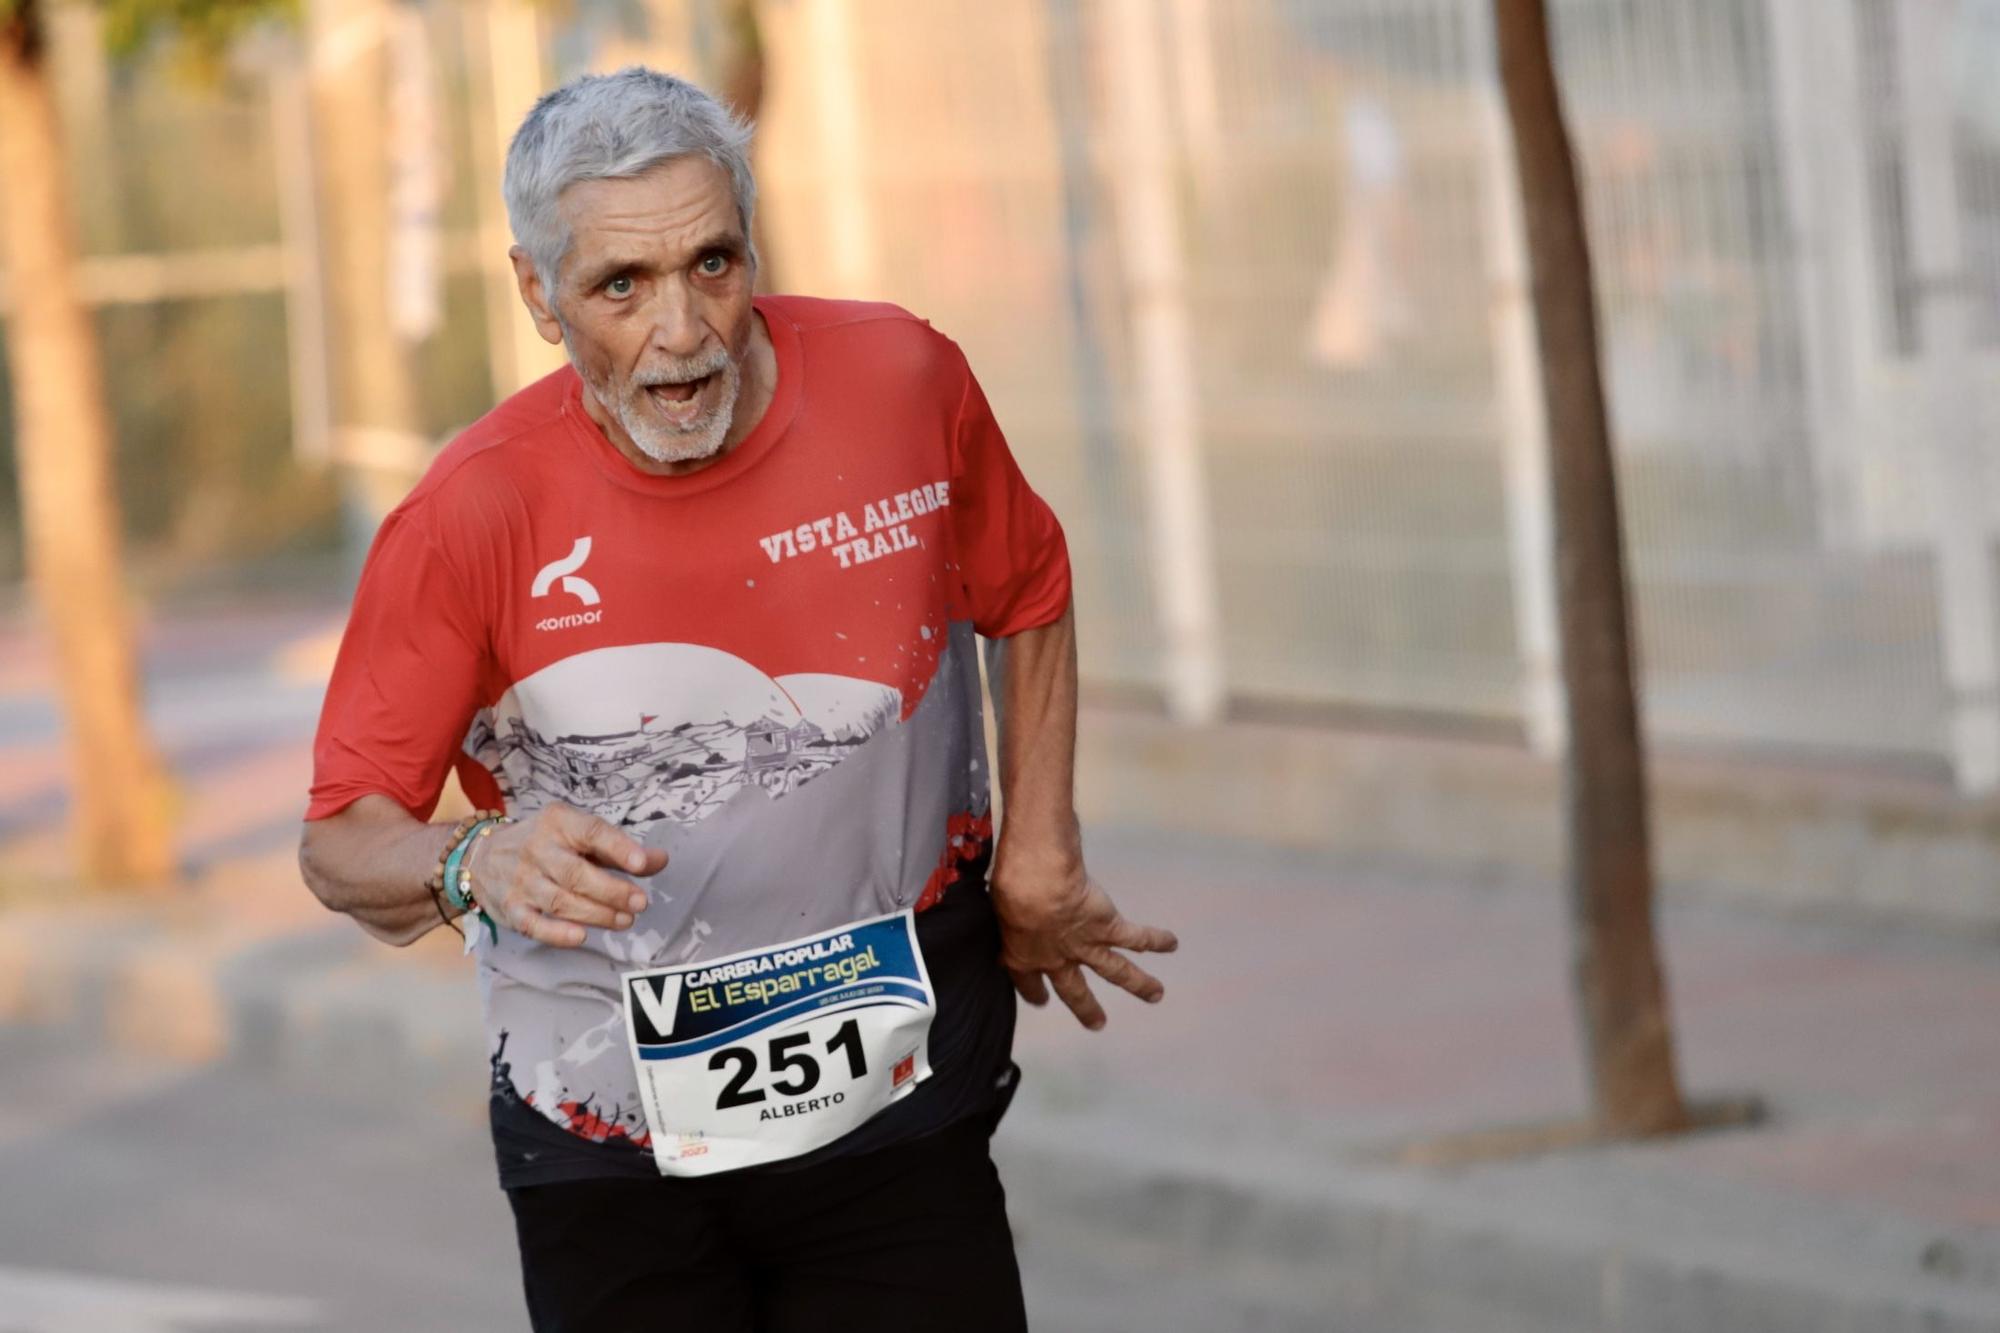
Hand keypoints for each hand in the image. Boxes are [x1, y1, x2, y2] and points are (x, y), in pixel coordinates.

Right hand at [466, 803, 667, 947]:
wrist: (480, 855)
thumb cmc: (544, 844)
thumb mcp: (577, 834)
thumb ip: (618, 848)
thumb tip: (660, 860)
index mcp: (558, 823)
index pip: (591, 832)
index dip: (618, 847)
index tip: (642, 863)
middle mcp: (537, 849)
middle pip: (577, 874)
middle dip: (613, 891)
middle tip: (640, 903)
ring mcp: (521, 880)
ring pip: (560, 901)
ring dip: (597, 914)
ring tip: (625, 920)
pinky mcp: (510, 908)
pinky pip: (534, 924)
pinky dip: (557, 933)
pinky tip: (581, 937)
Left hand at [992, 861, 1176, 1029]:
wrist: (1035, 887)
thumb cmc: (1009, 888)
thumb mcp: (996, 904)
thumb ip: (1002, 909)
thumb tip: (997, 893)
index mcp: (1022, 956)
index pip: (1027, 982)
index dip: (1035, 992)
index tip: (1042, 999)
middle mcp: (1057, 958)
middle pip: (1073, 990)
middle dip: (1086, 1007)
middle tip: (1097, 1024)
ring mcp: (1085, 946)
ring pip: (1116, 970)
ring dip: (1139, 984)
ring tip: (1157, 995)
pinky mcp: (1107, 928)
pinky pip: (1135, 937)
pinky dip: (1156, 940)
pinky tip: (1172, 944)